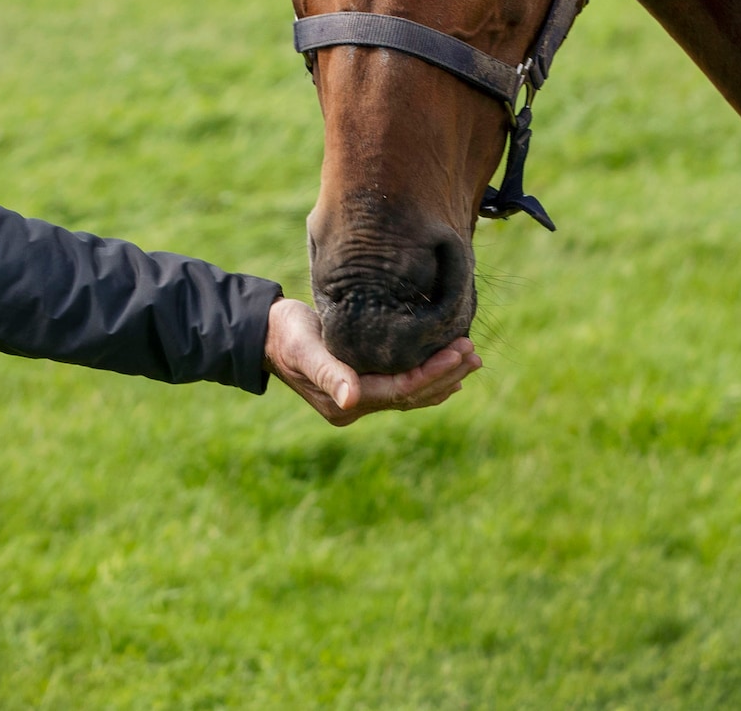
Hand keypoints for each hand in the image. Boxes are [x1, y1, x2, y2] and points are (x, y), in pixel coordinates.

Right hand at [263, 298, 480, 426]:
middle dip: (446, 374)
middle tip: (474, 353)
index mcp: (345, 402)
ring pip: (411, 393)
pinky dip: (427, 379)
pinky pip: (403, 387)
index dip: (433, 372)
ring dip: (443, 377)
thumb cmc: (285, 336)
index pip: (401, 390)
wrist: (266, 334)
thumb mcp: (305, 350)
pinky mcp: (363, 383)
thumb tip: (350, 401)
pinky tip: (448, 373)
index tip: (460, 351)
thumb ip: (329, 374)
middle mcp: (356, 405)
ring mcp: (360, 398)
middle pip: (411, 395)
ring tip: (471, 360)